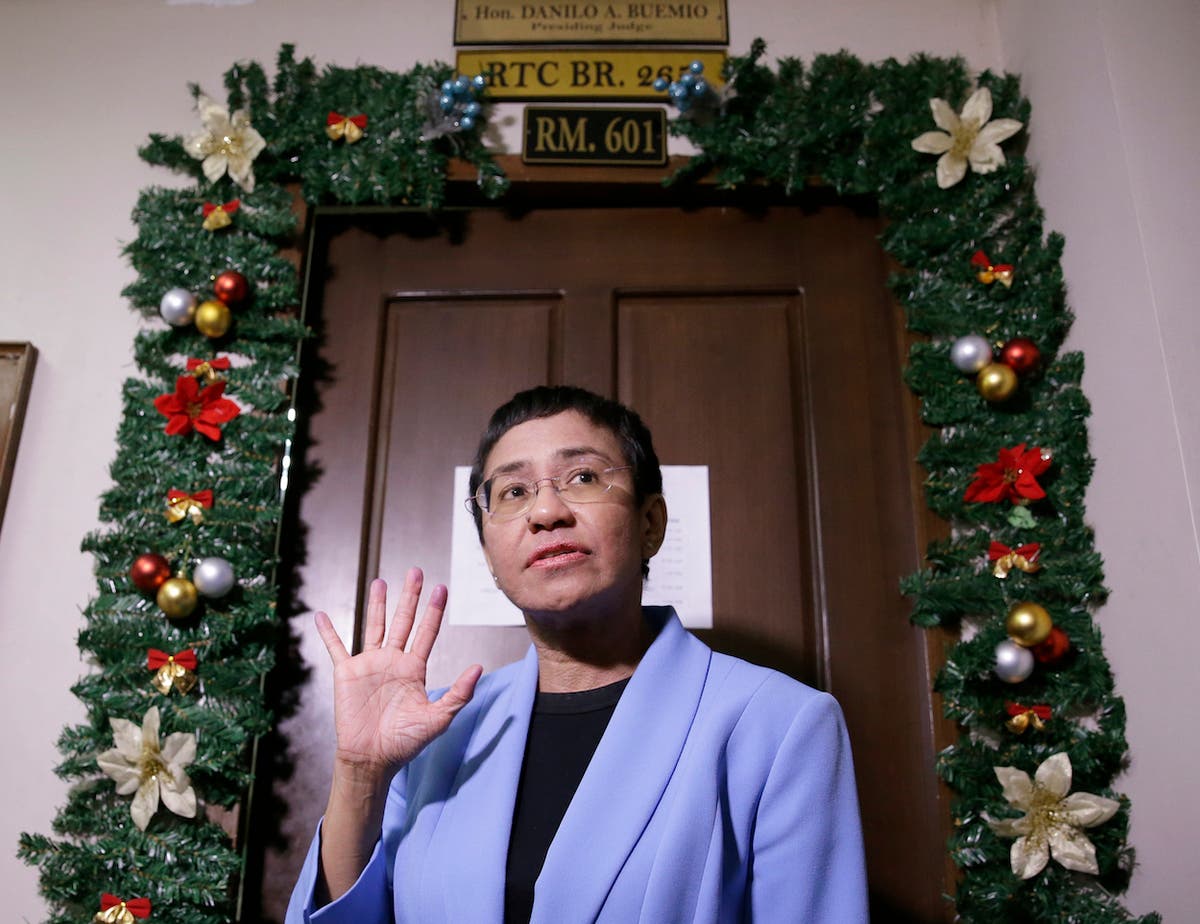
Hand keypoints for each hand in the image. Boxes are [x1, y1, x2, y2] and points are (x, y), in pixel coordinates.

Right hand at [315, 568, 482, 776]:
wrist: (372, 759)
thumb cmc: (406, 743)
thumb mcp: (438, 719)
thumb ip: (458, 693)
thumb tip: (479, 667)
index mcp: (414, 669)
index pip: (427, 633)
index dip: (434, 611)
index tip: (442, 588)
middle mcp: (392, 661)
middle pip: (403, 621)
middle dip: (410, 597)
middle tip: (416, 571)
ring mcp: (369, 665)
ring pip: (373, 626)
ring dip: (377, 604)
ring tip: (380, 580)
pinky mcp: (346, 674)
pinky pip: (336, 648)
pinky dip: (328, 632)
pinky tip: (321, 616)